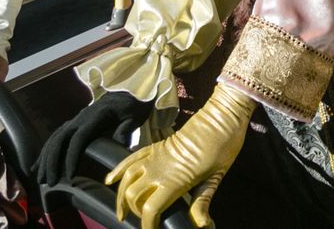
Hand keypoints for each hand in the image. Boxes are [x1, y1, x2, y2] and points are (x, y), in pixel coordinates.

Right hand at [35, 91, 151, 187]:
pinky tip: (37, 166)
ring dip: (45, 158)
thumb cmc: (133, 106)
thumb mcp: (134, 117)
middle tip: (50, 182)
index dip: (72, 157)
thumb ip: (126, 129)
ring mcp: (75, 120)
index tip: (70, 176)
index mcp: (95, 117)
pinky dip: (45, 152)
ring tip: (41, 179)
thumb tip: (120, 144)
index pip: (79, 139)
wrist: (129, 90)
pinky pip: (56, 137)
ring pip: (54, 138)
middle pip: (60, 139)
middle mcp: (81, 118)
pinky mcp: (74, 124)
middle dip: (52, 161)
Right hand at [108, 83, 252, 228]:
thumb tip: (201, 225)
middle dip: (136, 211)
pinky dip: (118, 169)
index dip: (148, 225)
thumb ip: (202, 202)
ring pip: (127, 178)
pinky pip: (131, 157)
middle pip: (133, 195)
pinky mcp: (156, 146)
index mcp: (174, 180)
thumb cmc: (223, 146)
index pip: (150, 209)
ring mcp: (155, 155)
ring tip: (123, 211)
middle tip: (146, 220)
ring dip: (121, 196)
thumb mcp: (216, 177)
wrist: (222, 116)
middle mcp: (159, 168)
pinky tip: (110, 180)